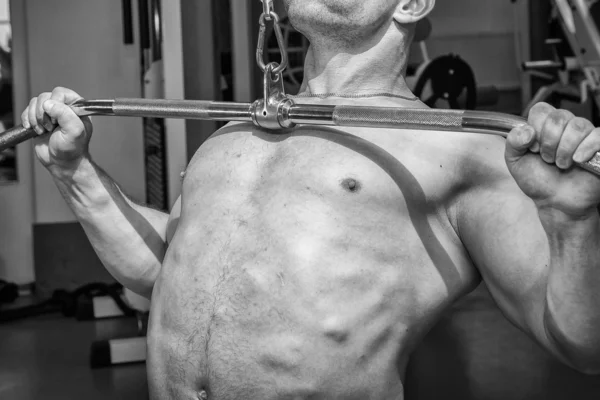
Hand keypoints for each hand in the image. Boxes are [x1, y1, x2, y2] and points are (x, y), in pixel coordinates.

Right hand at [21, 87, 92, 170]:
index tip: (56, 119)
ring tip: (44, 130)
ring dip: (36, 118)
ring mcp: (50, 113)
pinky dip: (28, 120)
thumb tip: (48, 103)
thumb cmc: (72, 149)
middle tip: (50, 127)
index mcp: (76, 107)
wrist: (62, 163)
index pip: (61, 93)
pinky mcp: (39, 119)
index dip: (55, 103)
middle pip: (45, 96)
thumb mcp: (74, 131)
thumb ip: (65, 114)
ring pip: (35, 102)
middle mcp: (64, 107)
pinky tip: (34, 130)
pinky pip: (27, 110)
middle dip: (43, 113)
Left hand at [505, 102, 599, 217]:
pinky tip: (578, 160)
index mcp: (545, 126)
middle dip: (549, 142)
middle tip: (547, 159)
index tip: (533, 148)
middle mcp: (566, 127)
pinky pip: (598, 134)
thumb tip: (527, 130)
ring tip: (561, 164)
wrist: (555, 202)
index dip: (535, 128)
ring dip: (565, 149)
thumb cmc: (538, 180)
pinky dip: (586, 148)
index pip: (541, 109)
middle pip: (559, 116)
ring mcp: (585, 135)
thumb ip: (513, 142)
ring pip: (578, 126)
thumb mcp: (515, 161)